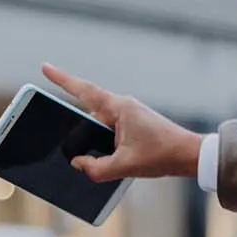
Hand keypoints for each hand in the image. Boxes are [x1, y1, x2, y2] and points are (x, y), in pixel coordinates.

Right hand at [41, 63, 204, 180]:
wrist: (191, 155)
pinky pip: (110, 133)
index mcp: (119, 108)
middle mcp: (122, 108)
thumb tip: (79, 164)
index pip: (84, 90)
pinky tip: (110, 163)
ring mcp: (128, 116)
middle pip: (88, 115)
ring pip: (99, 127)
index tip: (45, 67)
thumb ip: (96, 168)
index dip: (62, 79)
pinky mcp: (133, 127)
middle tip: (73, 142)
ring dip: (94, 142)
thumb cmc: (162, 155)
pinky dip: (105, 146)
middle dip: (78, 131)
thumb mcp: (124, 166)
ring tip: (110, 160)